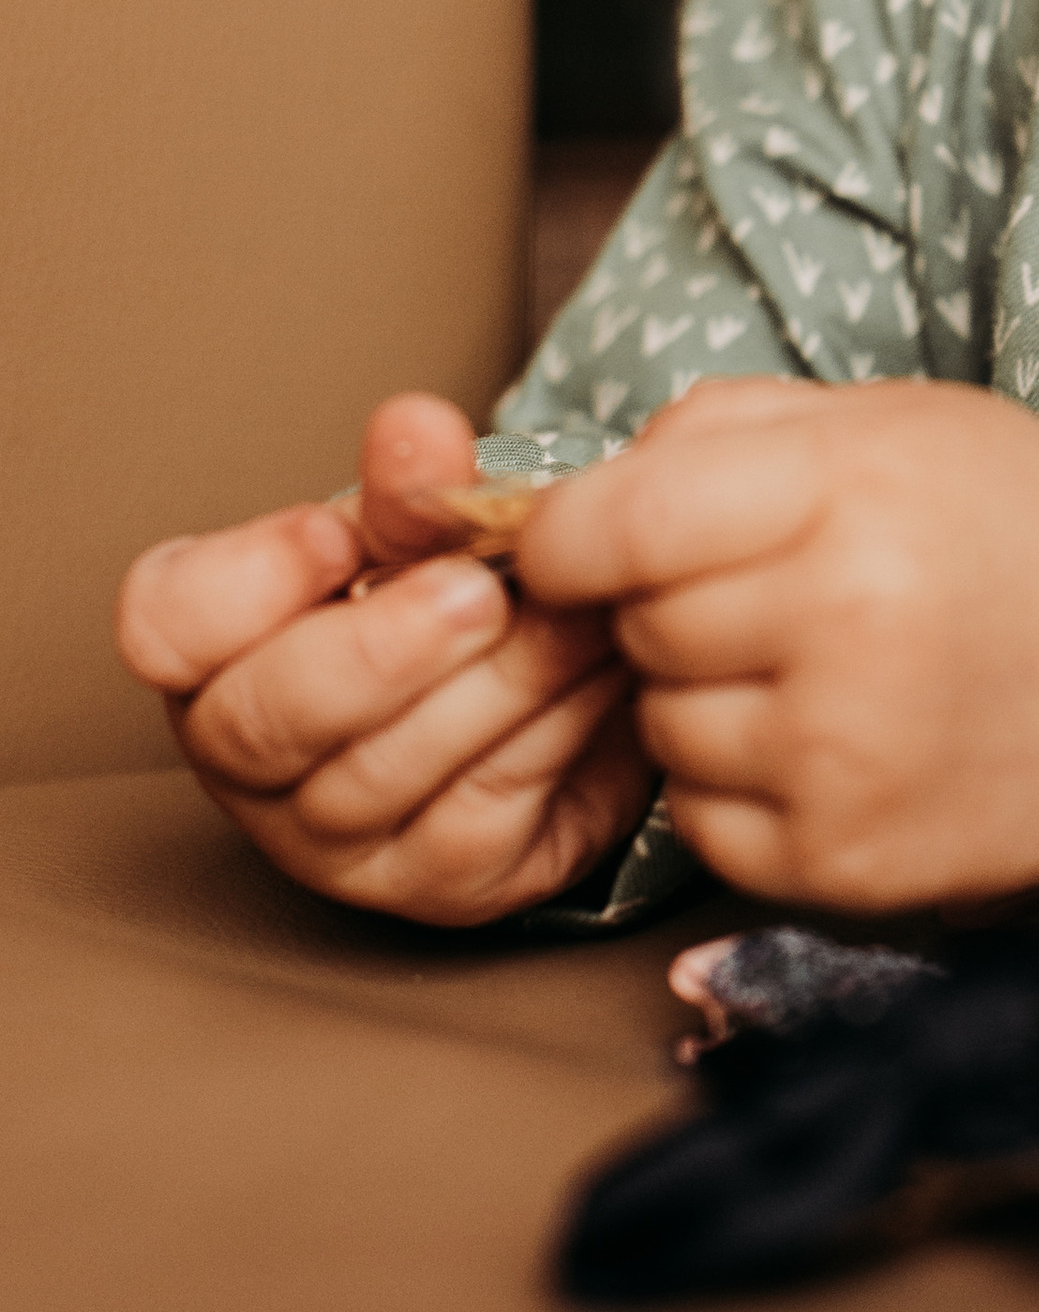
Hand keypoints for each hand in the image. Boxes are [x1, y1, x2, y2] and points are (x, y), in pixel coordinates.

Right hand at [115, 395, 651, 924]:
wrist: (560, 678)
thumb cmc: (451, 592)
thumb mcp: (426, 532)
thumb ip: (410, 488)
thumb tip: (415, 426)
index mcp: (215, 649)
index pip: (166, 625)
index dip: (252, 577)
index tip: (343, 533)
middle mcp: (249, 759)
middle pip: (266, 721)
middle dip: (382, 649)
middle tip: (480, 592)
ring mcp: (335, 841)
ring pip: (388, 772)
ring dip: (498, 680)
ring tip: (573, 613)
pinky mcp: (439, 884)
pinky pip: (482, 814)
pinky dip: (552, 731)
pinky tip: (599, 672)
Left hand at [518, 377, 1038, 913]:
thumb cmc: (1010, 527)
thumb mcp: (890, 422)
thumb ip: (724, 430)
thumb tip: (576, 495)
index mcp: (848, 493)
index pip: (615, 524)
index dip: (570, 535)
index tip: (581, 543)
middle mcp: (840, 625)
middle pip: (637, 624)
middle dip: (669, 606)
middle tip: (767, 593)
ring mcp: (840, 756)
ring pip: (663, 726)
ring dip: (704, 697)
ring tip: (814, 668)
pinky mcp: (843, 859)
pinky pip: (702, 821)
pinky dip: (740, 786)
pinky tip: (829, 743)